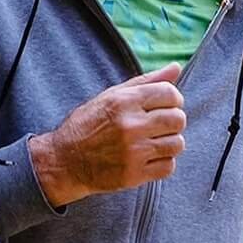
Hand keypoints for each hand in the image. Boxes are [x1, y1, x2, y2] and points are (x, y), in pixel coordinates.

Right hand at [28, 62, 185, 206]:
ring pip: (177, 144)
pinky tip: (149, 158)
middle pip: (178, 119)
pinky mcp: (134, 174)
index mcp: (123, 101)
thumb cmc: (89, 125)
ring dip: (170, 143)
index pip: (170, 93)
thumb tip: (175, 67)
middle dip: (174, 121)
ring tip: (154, 142)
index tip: (166, 106)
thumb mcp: (111, 96)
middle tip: (160, 126)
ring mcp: (133, 151)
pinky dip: (163, 162)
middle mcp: (130, 125)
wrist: (65, 161)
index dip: (173, 99)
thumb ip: (146, 81)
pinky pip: (169, 166)